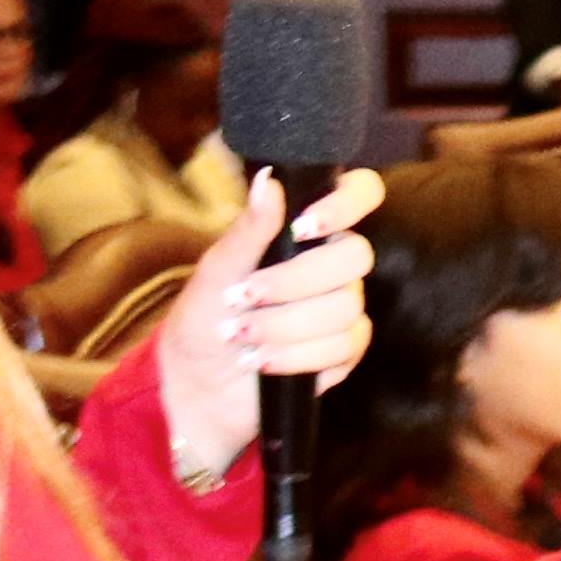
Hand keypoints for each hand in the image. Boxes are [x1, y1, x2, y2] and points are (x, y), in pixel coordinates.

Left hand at [150, 170, 382, 496]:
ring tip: (241, 336)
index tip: (303, 226)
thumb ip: (248, 229)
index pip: (360, 193)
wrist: (199, 381)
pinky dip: (296, 356)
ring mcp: (345, 307)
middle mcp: (334, 264)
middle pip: (355, 255)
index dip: (348, 202)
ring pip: (345, 307)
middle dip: (294, 281)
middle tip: (245, 296)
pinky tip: (263, 360)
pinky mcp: (346, 351)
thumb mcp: (216, 270)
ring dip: (284, 326)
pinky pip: (344, 347)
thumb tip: (268, 179)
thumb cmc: (204, 318)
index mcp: (307, 231)